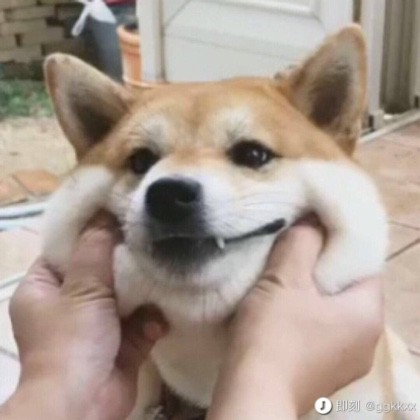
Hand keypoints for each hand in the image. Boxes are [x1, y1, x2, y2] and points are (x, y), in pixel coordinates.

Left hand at [3, 213, 167, 419]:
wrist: (84, 405)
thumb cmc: (72, 340)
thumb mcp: (82, 288)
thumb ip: (96, 248)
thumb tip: (105, 211)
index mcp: (45, 289)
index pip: (66, 250)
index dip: (90, 233)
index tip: (119, 216)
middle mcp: (69, 305)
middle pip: (101, 271)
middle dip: (126, 262)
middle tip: (149, 242)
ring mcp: (97, 326)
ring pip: (126, 296)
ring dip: (144, 292)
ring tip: (162, 276)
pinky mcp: (122, 344)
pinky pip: (140, 322)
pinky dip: (151, 321)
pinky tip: (159, 320)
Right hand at [208, 222, 382, 419]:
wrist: (253, 394)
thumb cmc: (274, 332)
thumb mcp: (286, 277)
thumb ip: (303, 241)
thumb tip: (313, 221)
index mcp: (368, 314)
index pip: (364, 265)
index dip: (338, 245)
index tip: (311, 234)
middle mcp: (367, 339)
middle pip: (348, 288)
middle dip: (322, 268)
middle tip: (293, 254)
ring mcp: (347, 360)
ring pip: (333, 310)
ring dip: (311, 293)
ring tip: (284, 279)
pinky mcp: (325, 371)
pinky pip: (321, 331)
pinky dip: (306, 316)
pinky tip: (281, 312)